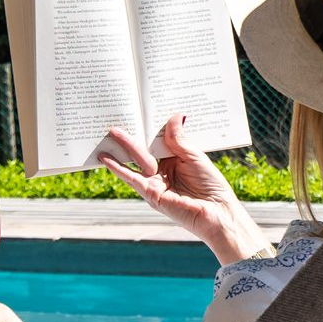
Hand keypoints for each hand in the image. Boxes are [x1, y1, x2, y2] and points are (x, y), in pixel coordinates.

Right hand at [98, 114, 268, 264]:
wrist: (217, 212)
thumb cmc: (211, 186)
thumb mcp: (195, 156)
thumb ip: (179, 140)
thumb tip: (174, 116)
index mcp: (175, 159)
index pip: (158, 140)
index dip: (150, 126)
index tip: (141, 109)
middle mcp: (163, 170)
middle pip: (145, 148)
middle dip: (132, 134)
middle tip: (119, 117)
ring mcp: (155, 182)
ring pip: (136, 160)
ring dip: (123, 147)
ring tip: (110, 131)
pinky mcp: (150, 194)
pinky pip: (131, 178)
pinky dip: (118, 168)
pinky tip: (105, 158)